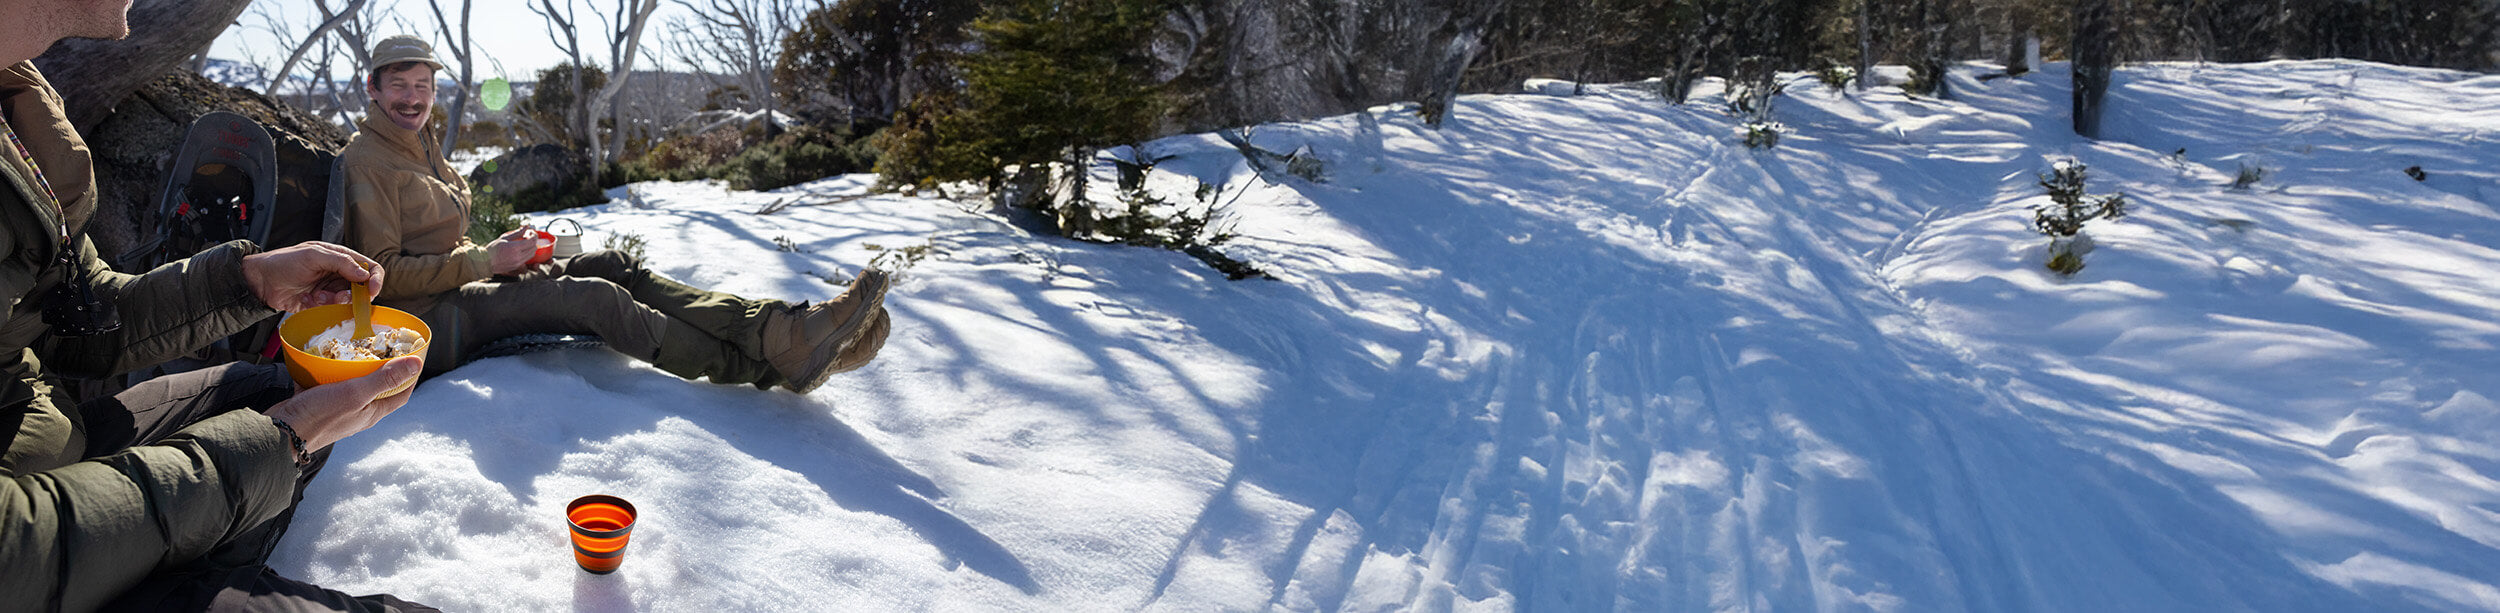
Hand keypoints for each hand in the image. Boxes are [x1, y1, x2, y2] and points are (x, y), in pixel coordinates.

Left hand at [241, 242, 380, 311]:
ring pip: (349, 301)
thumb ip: (341, 262)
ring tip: (319, 297)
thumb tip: (365, 274)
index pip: (369, 267)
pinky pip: (333, 310)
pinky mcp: (322, 303)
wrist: (260, 281)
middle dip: (355, 295)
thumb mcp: (314, 256)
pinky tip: (309, 300)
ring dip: (336, 302)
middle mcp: (339, 273)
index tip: (372, 291)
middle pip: (362, 287)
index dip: (375, 279)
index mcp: (340, 257)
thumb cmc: (284, 262)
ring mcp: (330, 289)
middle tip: (341, 298)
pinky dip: (324, 307)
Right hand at [265, 356, 420, 450]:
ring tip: (354, 346)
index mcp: (372, 412)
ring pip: (351, 383)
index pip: (401, 392)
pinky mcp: (317, 402)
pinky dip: (328, 369)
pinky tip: (325, 356)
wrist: (279, 432)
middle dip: (382, 365)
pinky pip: (327, 382)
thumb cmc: (319, 416)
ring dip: (354, 365)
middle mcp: (358, 412)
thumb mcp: (356, 393)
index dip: (410, 374)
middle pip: (377, 386)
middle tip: (382, 344)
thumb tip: (416, 364)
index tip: (413, 353)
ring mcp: (337, 407)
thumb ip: (385, 379)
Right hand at [487, 228, 539, 274]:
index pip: (532, 241)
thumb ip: (517, 233)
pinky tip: (520, 250)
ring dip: (530, 248)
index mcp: (515, 248)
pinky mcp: (516, 267)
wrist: (485, 262)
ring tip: (524, 243)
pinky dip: (527, 254)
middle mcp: (518, 256)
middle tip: (527, 236)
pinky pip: (526, 259)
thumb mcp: (504, 238)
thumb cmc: (492, 249)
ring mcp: (518, 263)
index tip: (530, 232)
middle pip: (534, 248)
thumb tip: (526, 226)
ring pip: (531, 254)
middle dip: (533, 241)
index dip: (534, 235)